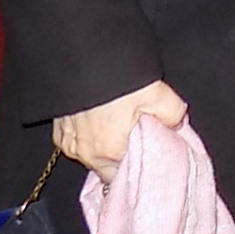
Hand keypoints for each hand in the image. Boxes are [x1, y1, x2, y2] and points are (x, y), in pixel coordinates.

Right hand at [51, 78, 188, 180]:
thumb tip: (176, 124)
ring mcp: (67, 141)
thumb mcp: (157, 94)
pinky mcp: (58, 127)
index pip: (124, 178)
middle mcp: (84, 152)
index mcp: (109, 152)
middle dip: (122, 157)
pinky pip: (76, 140)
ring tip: (119, 125)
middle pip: (107, 168)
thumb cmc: (117, 78)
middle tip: (136, 138)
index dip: (137, 169)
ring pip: (91, 154)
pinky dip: (88, 135)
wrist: (82, 55)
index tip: (148, 157)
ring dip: (105, 145)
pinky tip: (100, 119)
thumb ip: (173, 114)